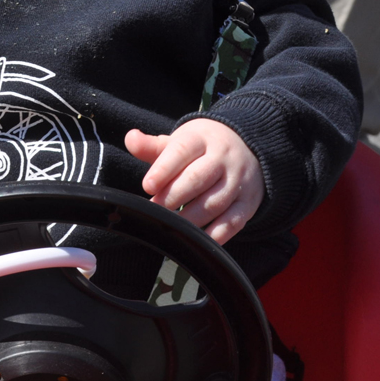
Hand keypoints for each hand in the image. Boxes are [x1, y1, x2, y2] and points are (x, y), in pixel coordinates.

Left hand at [125, 118, 264, 244]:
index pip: (182, 151)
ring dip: (189, 218)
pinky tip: (195, 241)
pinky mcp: (247, 204)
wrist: (249, 148)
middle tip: (154, 209)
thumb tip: (131, 139)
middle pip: (197, 178)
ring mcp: (238, 181)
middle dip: (173, 196)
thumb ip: (153, 146)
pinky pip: (232, 223)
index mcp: (202, 139)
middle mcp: (223, 158)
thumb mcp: (180, 141)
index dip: (164, 169)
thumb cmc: (203, 148)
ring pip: (213, 203)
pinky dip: (214, 236)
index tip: (147, 185)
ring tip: (169, 226)